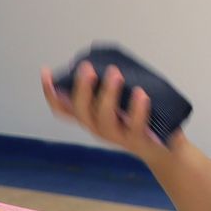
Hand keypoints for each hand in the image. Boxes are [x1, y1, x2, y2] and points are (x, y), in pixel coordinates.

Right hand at [40, 64, 168, 159]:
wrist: (165, 149)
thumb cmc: (142, 120)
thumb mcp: (122, 102)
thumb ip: (112, 88)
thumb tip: (108, 61)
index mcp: (92, 118)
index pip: (63, 109)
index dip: (50, 93)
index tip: (45, 71)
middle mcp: (98, 128)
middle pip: (81, 111)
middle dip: (82, 88)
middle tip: (87, 67)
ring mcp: (117, 136)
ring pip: (104, 118)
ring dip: (108, 94)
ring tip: (116, 74)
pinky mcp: (138, 141)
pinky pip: (135, 126)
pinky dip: (137, 109)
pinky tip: (142, 93)